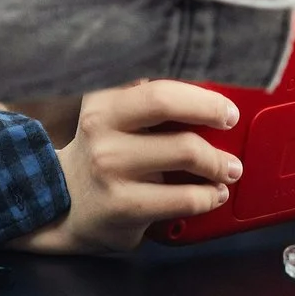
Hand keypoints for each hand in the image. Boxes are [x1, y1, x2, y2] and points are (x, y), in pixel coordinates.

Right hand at [20, 81, 241, 252]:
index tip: (226, 108)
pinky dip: (208, 196)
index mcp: (103, 101)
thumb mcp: (114, 121)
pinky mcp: (122, 205)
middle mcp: (101, 128)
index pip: (161, 88)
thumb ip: (151, 106)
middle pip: (172, 109)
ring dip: (218, 164)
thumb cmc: (103, 158)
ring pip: (185, 153)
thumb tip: (211, 102)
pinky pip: (183, 198)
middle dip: (213, 117)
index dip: (202, 98)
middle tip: (229, 129)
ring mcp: (109, 167)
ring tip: (228, 170)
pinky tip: (212, 194)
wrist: (65, 208)